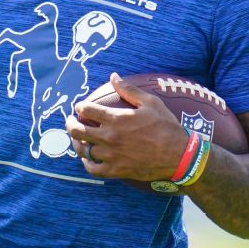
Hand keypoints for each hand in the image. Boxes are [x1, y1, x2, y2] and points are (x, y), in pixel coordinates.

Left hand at [65, 73, 190, 182]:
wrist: (178, 156)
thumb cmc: (166, 127)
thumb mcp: (150, 102)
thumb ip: (129, 90)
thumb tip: (113, 76)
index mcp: (116, 119)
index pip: (87, 110)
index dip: (80, 106)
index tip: (80, 106)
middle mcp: (109, 137)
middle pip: (78, 131)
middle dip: (70, 124)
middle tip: (70, 120)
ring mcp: (111, 156)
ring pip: (82, 150)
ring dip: (76, 142)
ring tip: (76, 138)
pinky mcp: (115, 171)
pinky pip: (92, 169)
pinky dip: (86, 163)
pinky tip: (87, 158)